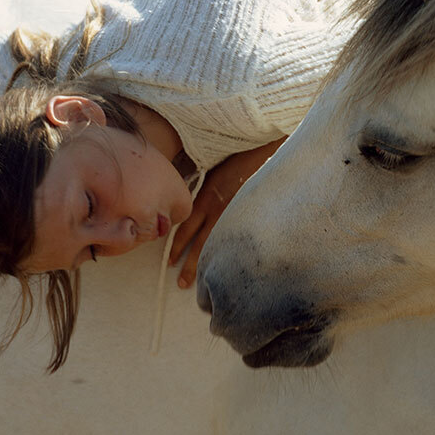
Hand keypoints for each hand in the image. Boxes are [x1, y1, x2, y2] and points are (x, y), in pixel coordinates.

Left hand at [169, 138, 285, 287]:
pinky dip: (231, 257)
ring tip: (201, 283)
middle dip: (190, 265)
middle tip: (181, 282)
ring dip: (208, 266)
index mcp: (206, 199)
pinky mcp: (253, 219)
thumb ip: (201, 192)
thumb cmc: (236, 158)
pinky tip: (230, 270)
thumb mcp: (211, 172)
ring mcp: (237, 217)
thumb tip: (188, 207)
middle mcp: (219, 211)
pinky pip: (238, 242)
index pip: (186, 228)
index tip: (170, 260)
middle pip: (201, 244)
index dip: (177, 246)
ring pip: (219, 247)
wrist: (264, 151)